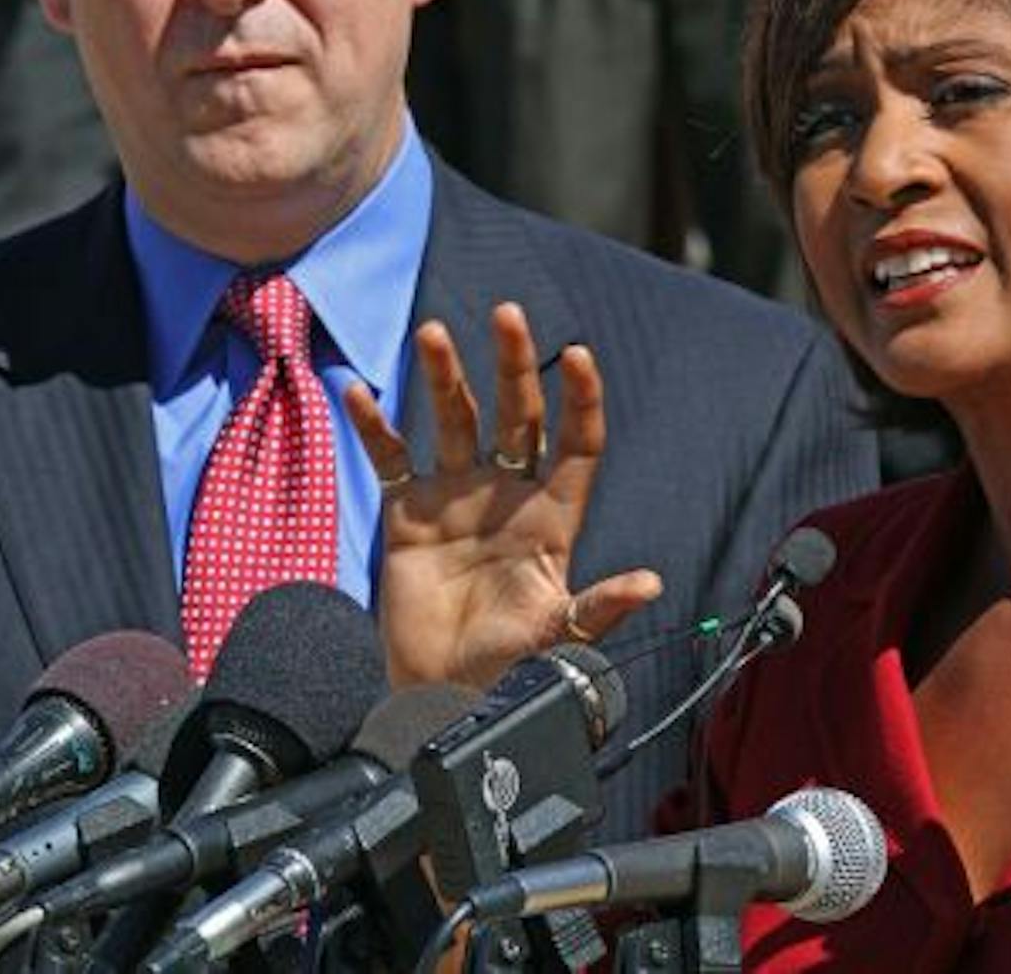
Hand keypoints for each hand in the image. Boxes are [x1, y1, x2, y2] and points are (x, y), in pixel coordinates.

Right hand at [351, 302, 662, 688]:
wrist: (443, 695)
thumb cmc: (511, 670)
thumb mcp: (560, 639)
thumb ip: (598, 607)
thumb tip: (651, 582)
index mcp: (553, 518)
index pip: (577, 444)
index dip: (581, 400)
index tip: (578, 355)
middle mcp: (508, 495)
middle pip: (517, 414)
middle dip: (513, 363)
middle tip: (508, 314)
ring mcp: (457, 497)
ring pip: (455, 420)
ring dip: (444, 376)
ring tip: (433, 333)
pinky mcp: (410, 513)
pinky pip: (392, 459)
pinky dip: (375, 427)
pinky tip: (359, 393)